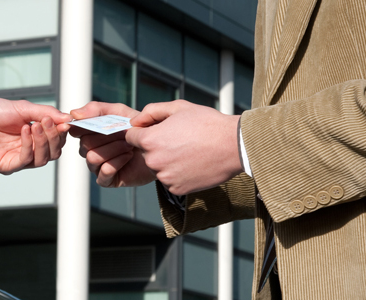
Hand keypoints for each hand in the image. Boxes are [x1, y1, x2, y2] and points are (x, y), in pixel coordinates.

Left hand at [0, 97, 71, 173]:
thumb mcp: (23, 108)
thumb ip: (45, 113)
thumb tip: (68, 118)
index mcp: (35, 136)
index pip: (57, 140)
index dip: (62, 132)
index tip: (64, 121)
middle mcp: (29, 149)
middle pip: (54, 152)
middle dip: (54, 137)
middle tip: (48, 122)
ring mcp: (19, 158)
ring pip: (43, 158)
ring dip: (43, 141)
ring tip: (35, 125)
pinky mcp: (7, 165)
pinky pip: (26, 160)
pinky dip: (29, 145)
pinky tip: (25, 131)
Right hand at [69, 102, 155, 186]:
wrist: (159, 147)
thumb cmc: (137, 128)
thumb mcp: (118, 112)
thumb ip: (96, 109)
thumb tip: (74, 114)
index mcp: (89, 134)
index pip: (76, 130)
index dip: (84, 127)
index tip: (99, 123)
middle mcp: (90, 150)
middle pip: (85, 144)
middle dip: (107, 137)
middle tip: (125, 134)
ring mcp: (97, 166)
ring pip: (92, 158)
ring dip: (113, 149)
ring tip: (129, 145)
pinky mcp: (108, 180)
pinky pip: (103, 172)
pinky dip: (117, 162)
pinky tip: (128, 156)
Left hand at [126, 100, 242, 194]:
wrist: (234, 145)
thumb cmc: (207, 123)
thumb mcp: (178, 107)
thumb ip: (150, 112)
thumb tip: (134, 121)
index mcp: (150, 140)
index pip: (131, 137)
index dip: (143, 132)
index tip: (157, 130)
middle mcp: (153, 161)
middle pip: (145, 153)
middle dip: (157, 146)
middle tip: (180, 140)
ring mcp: (165, 177)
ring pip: (158, 168)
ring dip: (167, 161)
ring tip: (189, 151)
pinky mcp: (176, 189)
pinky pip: (170, 180)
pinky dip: (178, 173)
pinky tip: (193, 163)